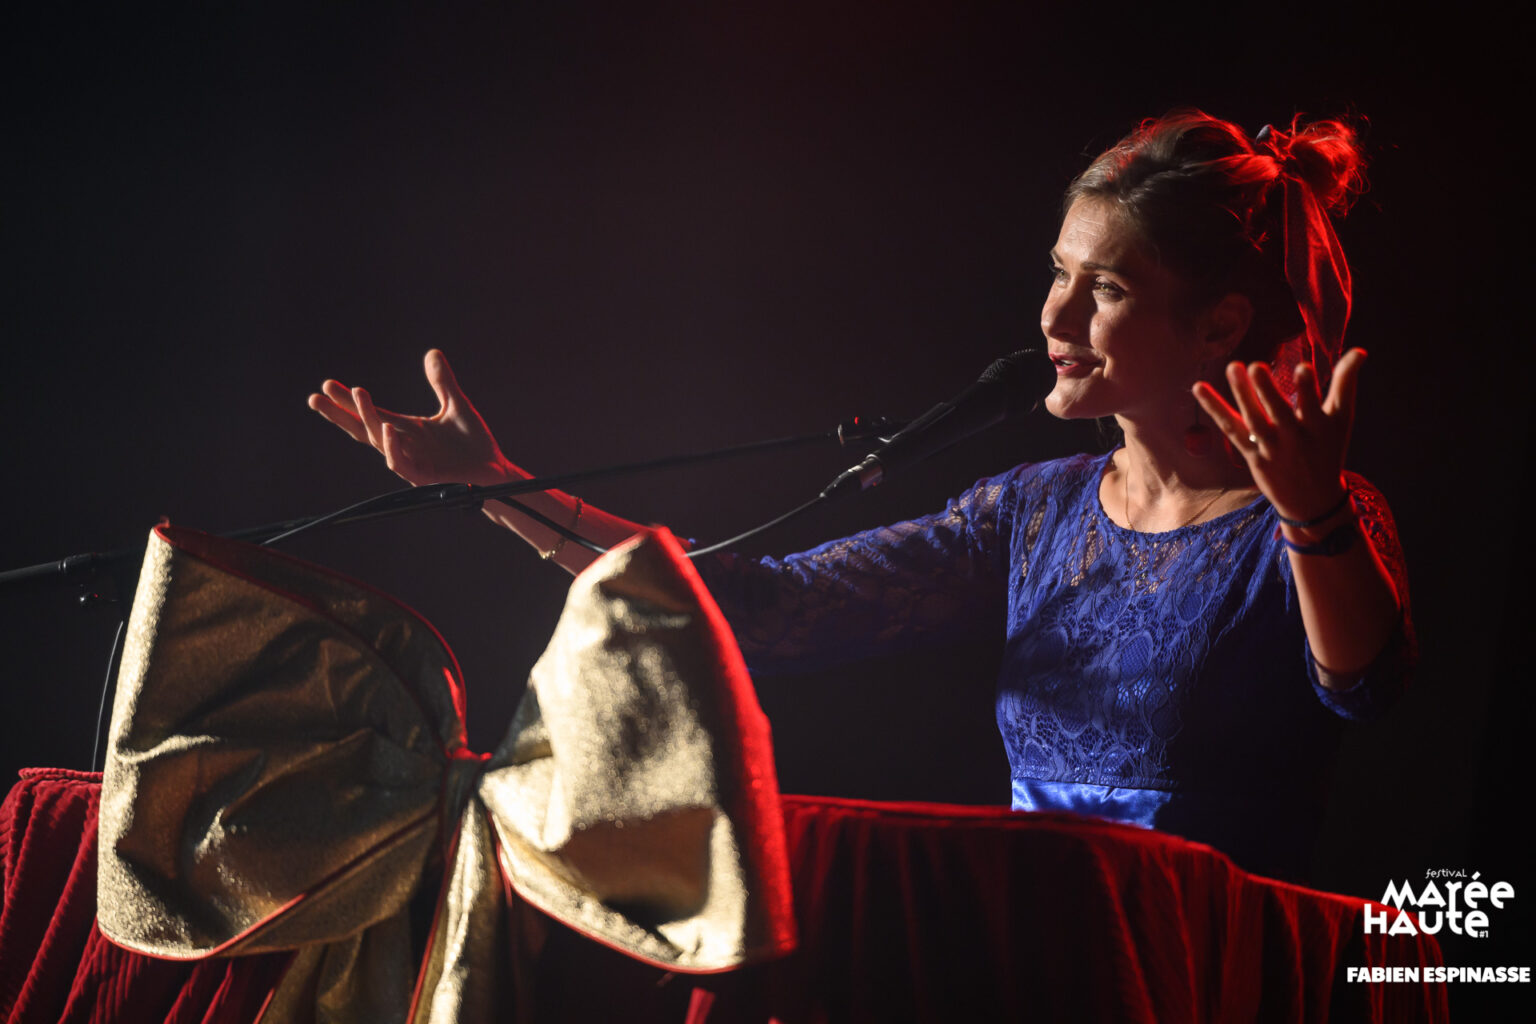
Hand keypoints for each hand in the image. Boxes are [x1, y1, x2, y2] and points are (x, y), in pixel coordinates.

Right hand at [308, 349, 511, 486]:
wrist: (496, 472)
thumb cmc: (474, 444)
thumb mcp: (456, 405)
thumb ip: (442, 382)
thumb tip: (431, 352)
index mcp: (407, 430)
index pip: (371, 414)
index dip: (349, 401)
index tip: (327, 385)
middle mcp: (404, 446)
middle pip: (363, 429)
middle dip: (339, 414)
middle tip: (316, 397)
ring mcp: (413, 462)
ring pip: (380, 442)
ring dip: (367, 418)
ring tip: (358, 393)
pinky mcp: (426, 476)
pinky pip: (403, 464)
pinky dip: (393, 447)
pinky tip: (386, 428)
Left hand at [1192, 348, 1366, 522]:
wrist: (1312, 500)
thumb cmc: (1328, 450)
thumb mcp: (1342, 419)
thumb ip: (1346, 383)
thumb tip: (1360, 351)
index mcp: (1319, 426)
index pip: (1314, 404)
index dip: (1307, 387)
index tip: (1303, 368)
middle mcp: (1293, 437)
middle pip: (1278, 412)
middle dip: (1268, 390)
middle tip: (1256, 367)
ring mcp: (1270, 446)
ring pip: (1253, 419)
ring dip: (1241, 393)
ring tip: (1233, 367)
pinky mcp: (1251, 452)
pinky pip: (1230, 428)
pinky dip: (1214, 409)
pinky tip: (1199, 387)